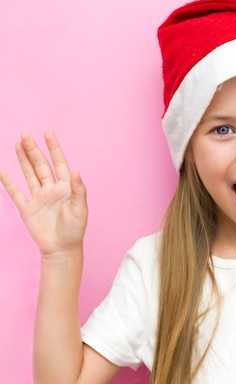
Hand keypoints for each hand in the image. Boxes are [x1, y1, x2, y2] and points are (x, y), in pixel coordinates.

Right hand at [0, 132, 86, 258]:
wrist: (61, 249)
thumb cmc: (75, 230)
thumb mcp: (80, 209)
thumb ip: (78, 190)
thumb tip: (76, 171)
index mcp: (65, 188)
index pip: (59, 163)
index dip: (54, 148)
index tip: (48, 134)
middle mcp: (51, 189)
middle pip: (40, 165)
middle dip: (33, 150)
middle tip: (25, 134)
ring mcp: (38, 198)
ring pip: (28, 174)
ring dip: (23, 159)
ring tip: (17, 144)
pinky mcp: (26, 208)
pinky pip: (15, 192)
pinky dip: (8, 182)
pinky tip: (2, 171)